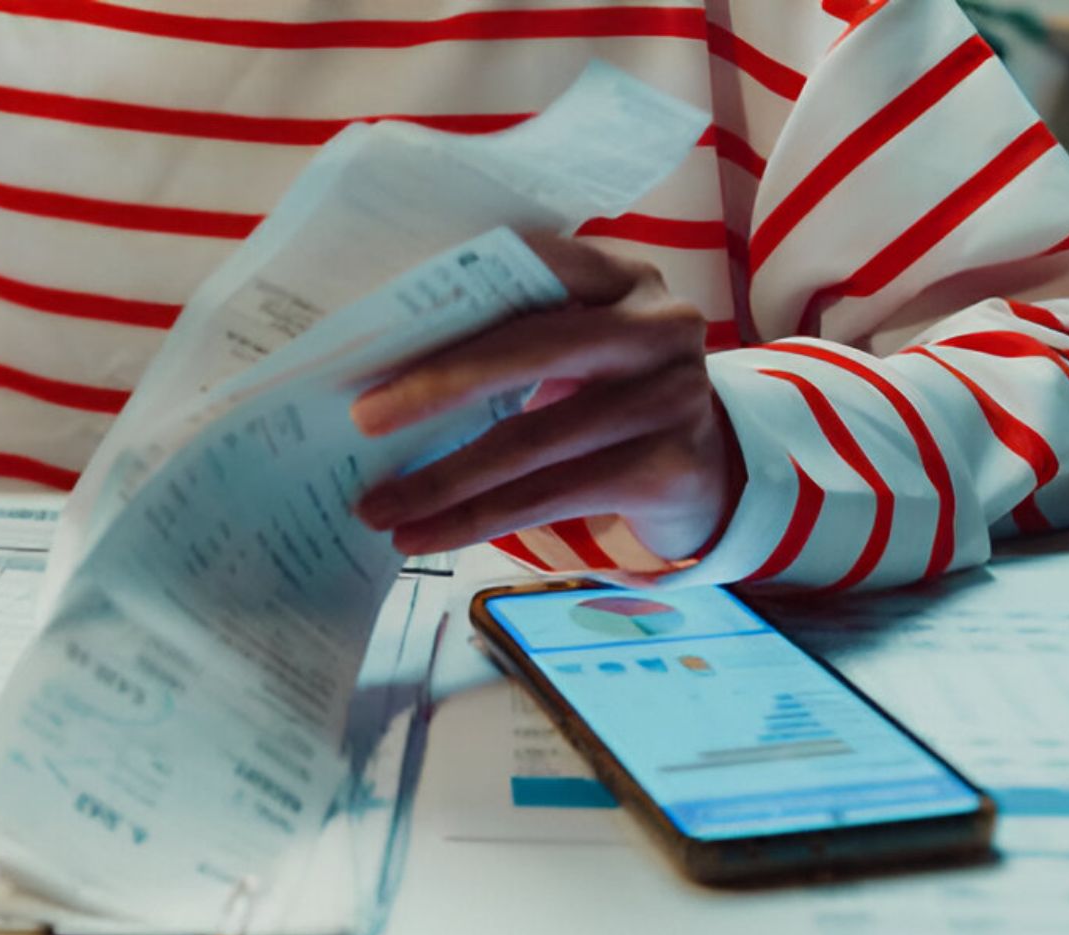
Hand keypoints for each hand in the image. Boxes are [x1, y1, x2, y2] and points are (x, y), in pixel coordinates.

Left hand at [351, 232, 738, 562]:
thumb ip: (508, 334)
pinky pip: (550, 497)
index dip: (455, 294)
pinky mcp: (669, 468)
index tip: (378, 330)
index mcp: (622, 276)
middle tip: (361, 419)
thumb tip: (378, 371)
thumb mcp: (575, 346)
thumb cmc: (606, 395)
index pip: (532, 264)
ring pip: (531, 440)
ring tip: (377, 508)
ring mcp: (674, 397)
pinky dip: (475, 521)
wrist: (707, 469)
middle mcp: (660, 326)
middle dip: (435, 387)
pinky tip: (424, 536)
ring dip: (440, 480)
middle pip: (530, 350)